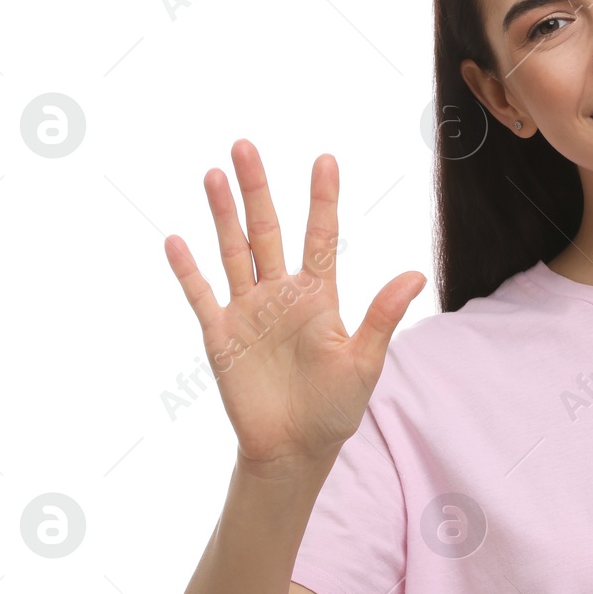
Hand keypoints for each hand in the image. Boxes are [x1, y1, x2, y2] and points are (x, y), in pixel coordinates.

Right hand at [163, 139, 425, 474]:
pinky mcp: (220, 335)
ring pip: (232, 252)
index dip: (322, 199)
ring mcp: (247, 311)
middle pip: (267, 232)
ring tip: (214, 175)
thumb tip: (416, 275)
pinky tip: (176, 239)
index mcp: (318, 296)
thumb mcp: (364, 362)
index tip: (325, 158)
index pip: (319, 236)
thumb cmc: (336, 407)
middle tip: (245, 144)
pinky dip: (188, 270)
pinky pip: (201, 296)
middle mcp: (280, 295)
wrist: (294, 449)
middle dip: (257, 190)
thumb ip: (383, 316)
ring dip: (222, 216)